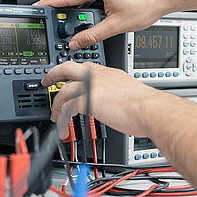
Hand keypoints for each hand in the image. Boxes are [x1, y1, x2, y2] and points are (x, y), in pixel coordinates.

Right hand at [34, 0, 174, 49]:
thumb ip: (92, 34)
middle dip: (76, 10)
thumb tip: (77, 42)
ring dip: (90, 4)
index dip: (50, 3)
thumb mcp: (117, 25)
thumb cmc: (147, 4)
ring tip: (103, 16)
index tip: (38, 5)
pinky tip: (108, 8)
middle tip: (75, 24)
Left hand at [42, 61, 164, 138]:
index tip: (69, 79)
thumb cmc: (145, 105)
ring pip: (64, 91)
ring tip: (54, 116)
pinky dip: (61, 120)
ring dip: (56, 105)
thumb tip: (113, 103)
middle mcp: (97, 76)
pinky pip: (66, 109)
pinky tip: (62, 128)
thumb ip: (116, 93)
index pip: (85, 67)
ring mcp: (91, 86)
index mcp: (108, 73)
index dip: (74, 73)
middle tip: (47, 81)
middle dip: (54, 75)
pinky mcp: (87, 99)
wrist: (149, 109)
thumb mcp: (128, 91)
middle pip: (67, 68)